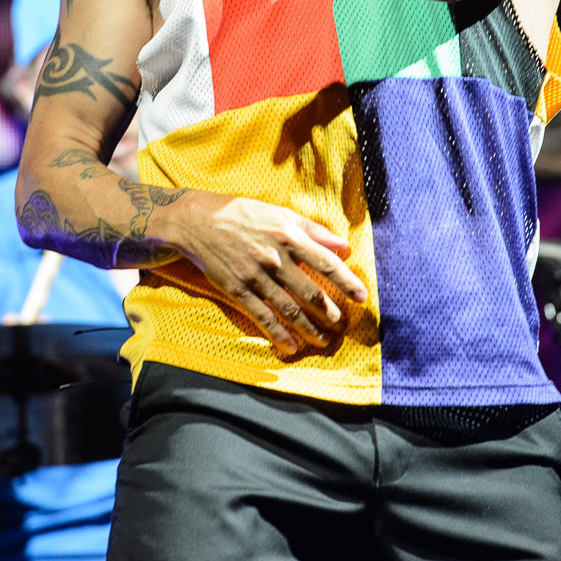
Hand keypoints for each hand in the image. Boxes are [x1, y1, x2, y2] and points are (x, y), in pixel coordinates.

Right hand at [170, 193, 368, 357]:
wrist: (198, 222)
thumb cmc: (242, 214)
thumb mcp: (280, 213)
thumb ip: (312, 230)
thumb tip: (343, 244)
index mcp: (289, 237)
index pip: (326, 263)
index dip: (347, 282)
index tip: (362, 297)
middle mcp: (276, 259)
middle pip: (310, 292)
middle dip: (328, 312)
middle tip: (340, 324)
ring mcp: (256, 277)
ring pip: (289, 309)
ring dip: (309, 328)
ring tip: (322, 339)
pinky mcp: (238, 290)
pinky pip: (263, 316)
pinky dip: (278, 334)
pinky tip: (290, 346)